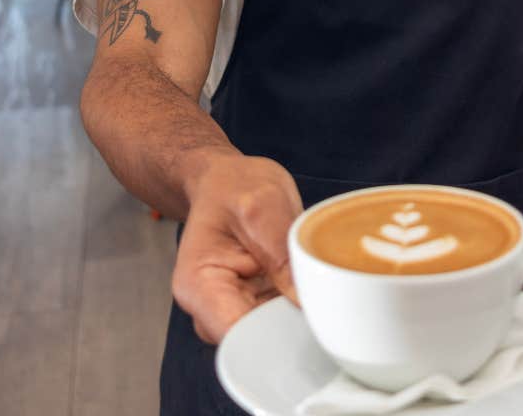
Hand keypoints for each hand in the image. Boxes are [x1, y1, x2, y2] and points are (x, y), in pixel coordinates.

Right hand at [171, 153, 303, 343]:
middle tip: (323, 296)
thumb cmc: (234, 187)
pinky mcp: (256, 306)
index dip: (276, 333)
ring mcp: (235, 310)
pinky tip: (310, 281)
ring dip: (300, 313)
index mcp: (199, 287)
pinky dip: (301, 305)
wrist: (227, 181)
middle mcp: (211, 309)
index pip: (236, 334)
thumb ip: (281, 253)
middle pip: (257, 340)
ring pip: (275, 333)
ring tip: (314, 278)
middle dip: (292, 324)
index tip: (309, 316)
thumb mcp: (261, 205)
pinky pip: (284, 317)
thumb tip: (306, 303)